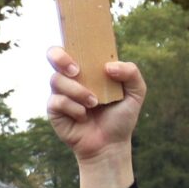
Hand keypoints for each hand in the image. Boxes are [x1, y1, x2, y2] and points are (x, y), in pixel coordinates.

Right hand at [45, 48, 145, 174]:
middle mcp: (71, 78)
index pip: (73, 46)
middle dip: (61, 59)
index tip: (81, 55)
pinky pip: (57, 101)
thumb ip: (131, 73)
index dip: (70, 43)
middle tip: (77, 71)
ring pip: (57, 80)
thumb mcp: (135, 93)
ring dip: (77, 91)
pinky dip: (73, 107)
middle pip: (53, 55)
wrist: (110, 145)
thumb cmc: (121, 117)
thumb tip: (108, 66)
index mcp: (88, 69)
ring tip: (94, 103)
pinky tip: (82, 116)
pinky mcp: (54, 110)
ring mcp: (61, 93)